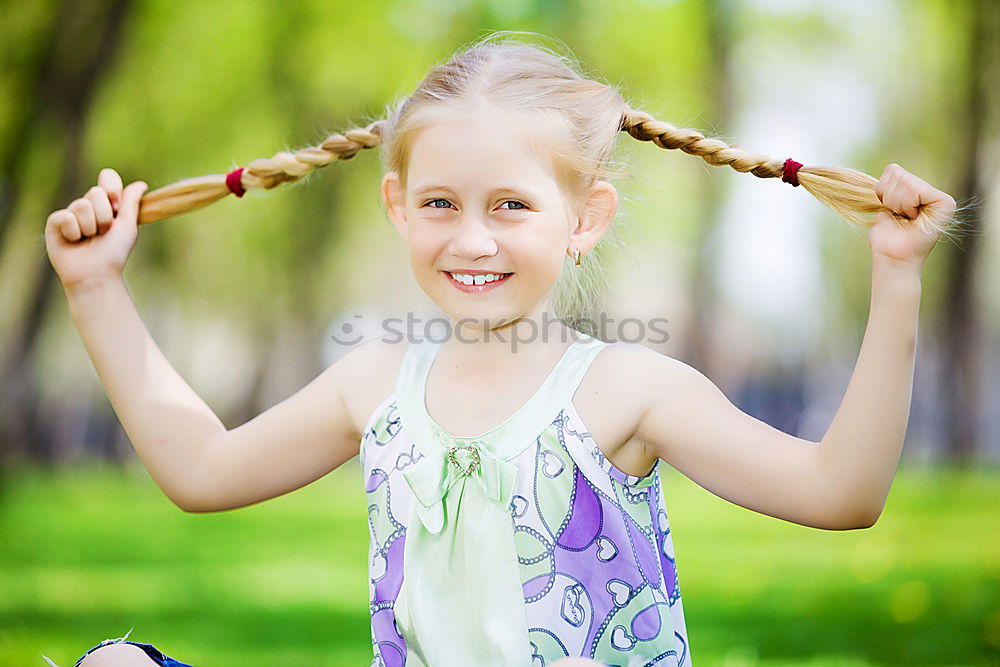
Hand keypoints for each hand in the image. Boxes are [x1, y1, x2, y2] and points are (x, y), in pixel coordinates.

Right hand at [45, 168, 147, 291]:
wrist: (96, 275)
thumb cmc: (114, 253)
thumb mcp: (127, 227)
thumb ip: (131, 204)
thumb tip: (141, 184)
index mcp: (106, 204)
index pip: (107, 177)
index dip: (112, 188)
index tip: (116, 204)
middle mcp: (88, 206)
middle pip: (96, 192)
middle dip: (104, 216)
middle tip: (103, 233)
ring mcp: (71, 213)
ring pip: (81, 204)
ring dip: (90, 227)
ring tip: (88, 239)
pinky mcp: (55, 223)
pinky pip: (65, 216)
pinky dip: (73, 232)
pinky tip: (73, 241)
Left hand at [869, 163, 955, 270]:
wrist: (893, 258)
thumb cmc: (886, 238)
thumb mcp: (883, 207)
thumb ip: (889, 187)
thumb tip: (892, 169)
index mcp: (916, 190)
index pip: (893, 170)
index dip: (882, 191)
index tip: (891, 211)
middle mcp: (932, 191)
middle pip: (898, 173)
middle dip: (888, 197)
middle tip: (898, 217)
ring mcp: (940, 196)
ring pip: (904, 180)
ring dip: (896, 203)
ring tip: (904, 218)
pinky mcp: (945, 202)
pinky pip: (913, 190)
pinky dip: (905, 205)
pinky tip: (911, 218)